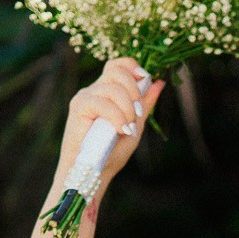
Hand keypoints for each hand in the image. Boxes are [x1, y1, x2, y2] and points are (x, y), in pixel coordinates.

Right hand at [60, 59, 165, 191]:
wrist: (93, 173)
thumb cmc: (112, 152)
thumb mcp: (135, 125)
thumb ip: (145, 104)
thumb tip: (159, 82)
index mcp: (107, 91)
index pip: (119, 65)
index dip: (133, 67)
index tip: (145, 81)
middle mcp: (95, 90)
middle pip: (117, 71)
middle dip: (134, 91)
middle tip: (137, 115)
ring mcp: (85, 97)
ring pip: (113, 87)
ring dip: (127, 108)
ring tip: (127, 128)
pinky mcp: (78, 108)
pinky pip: (102, 102)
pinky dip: (116, 116)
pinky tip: (121, 130)